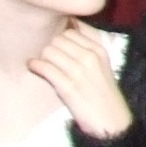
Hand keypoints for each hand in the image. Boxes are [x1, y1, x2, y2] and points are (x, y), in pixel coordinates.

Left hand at [28, 22, 132, 139]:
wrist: (111, 121)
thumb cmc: (102, 93)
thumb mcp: (101, 66)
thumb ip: (87, 46)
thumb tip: (69, 25)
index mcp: (100, 50)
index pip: (71, 31)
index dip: (59, 39)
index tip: (56, 48)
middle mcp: (90, 57)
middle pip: (57, 39)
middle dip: (50, 48)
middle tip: (48, 59)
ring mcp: (79, 71)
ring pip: (49, 51)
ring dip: (42, 58)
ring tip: (42, 65)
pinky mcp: (68, 86)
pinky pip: (45, 67)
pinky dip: (36, 66)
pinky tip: (34, 68)